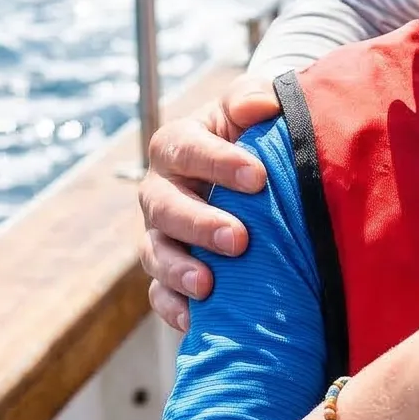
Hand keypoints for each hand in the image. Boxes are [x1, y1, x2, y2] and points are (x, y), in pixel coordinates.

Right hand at [139, 75, 283, 329]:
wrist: (254, 175)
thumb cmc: (253, 136)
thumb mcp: (252, 108)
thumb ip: (254, 98)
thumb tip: (264, 105)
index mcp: (178, 145)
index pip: (186, 148)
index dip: (218, 163)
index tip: (259, 178)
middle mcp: (160, 190)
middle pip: (163, 206)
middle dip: (199, 223)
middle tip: (238, 239)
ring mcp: (160, 234)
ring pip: (154, 252)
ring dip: (178, 270)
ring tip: (208, 285)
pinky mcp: (167, 272)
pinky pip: (158, 294)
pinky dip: (172, 307)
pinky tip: (195, 320)